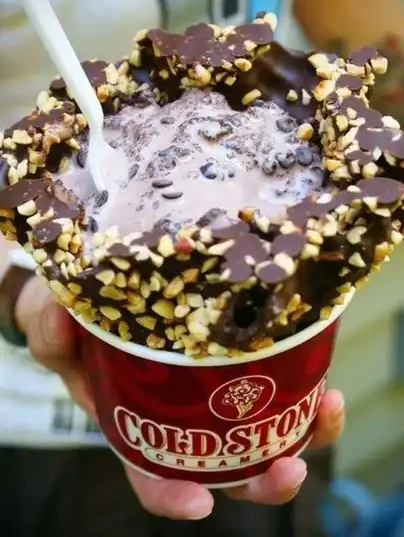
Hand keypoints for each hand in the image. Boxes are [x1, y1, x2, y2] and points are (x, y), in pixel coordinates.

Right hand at [17, 276, 344, 519]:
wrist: (105, 295)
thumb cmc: (76, 321)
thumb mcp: (53, 326)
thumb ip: (51, 330)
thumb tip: (60, 316)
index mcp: (136, 425)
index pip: (153, 475)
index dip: (172, 496)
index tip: (197, 501)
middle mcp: (183, 419)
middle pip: (229, 468)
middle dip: (264, 479)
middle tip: (289, 468)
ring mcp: (215, 392)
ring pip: (265, 431)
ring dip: (304, 432)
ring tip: (328, 407)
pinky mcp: (240, 360)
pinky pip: (280, 383)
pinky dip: (306, 385)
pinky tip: (323, 371)